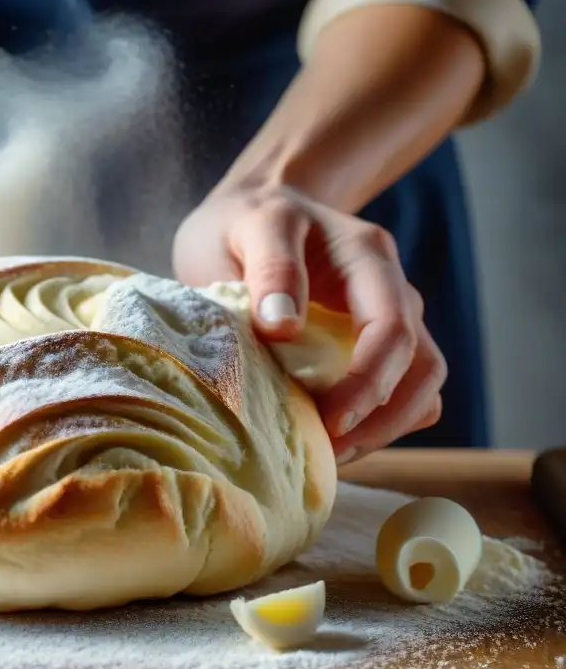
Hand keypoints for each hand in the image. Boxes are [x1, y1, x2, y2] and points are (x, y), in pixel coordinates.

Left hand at [173, 183, 446, 463]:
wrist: (251, 214)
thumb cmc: (246, 223)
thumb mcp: (251, 227)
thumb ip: (269, 268)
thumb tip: (282, 326)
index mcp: (367, 256)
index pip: (391, 327)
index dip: (368, 382)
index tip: (329, 422)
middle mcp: (391, 290)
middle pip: (422, 367)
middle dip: (381, 419)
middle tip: (328, 452)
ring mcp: (389, 321)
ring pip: (421, 388)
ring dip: (383, 429)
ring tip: (329, 454)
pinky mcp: (374, 349)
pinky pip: (399, 397)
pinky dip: (376, 425)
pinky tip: (330, 440)